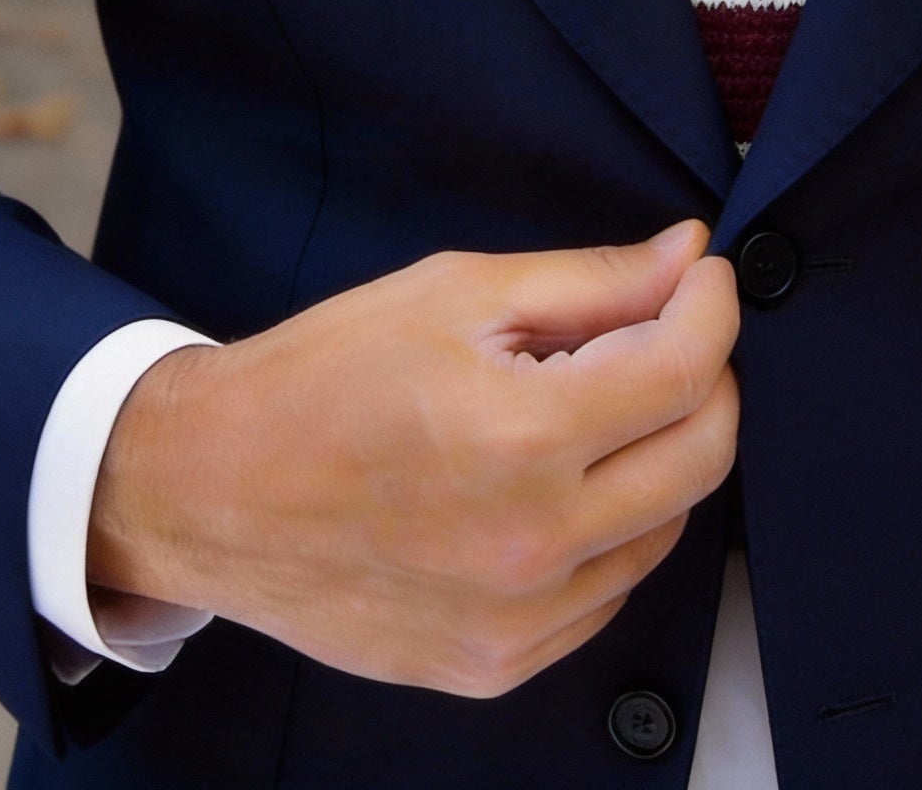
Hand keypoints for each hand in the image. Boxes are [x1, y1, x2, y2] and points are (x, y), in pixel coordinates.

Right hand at [87, 221, 739, 697]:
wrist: (208, 492)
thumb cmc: (322, 377)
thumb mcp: (455, 292)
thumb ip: (590, 280)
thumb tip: (689, 256)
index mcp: (519, 436)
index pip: (685, 370)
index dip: (712, 307)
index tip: (704, 277)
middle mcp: (531, 543)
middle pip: (703, 455)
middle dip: (709, 376)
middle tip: (672, 330)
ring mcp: (517, 621)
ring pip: (666, 527)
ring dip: (662, 454)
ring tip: (598, 405)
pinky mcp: (497, 665)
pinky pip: (608, 592)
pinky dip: (613, 528)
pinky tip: (561, 481)